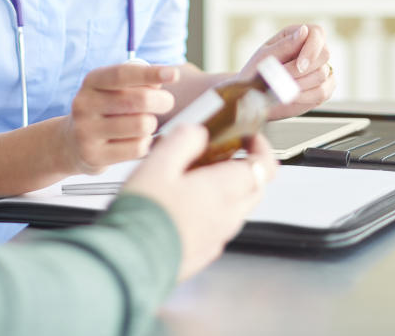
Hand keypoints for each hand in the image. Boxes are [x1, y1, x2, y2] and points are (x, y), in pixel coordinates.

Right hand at [62, 63, 178, 173]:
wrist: (71, 143)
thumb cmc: (104, 112)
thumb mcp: (113, 90)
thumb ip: (138, 83)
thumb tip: (164, 79)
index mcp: (92, 82)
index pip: (123, 74)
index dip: (150, 73)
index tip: (173, 74)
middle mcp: (85, 104)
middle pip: (138, 100)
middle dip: (162, 101)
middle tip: (166, 103)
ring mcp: (86, 131)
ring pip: (141, 125)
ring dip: (151, 125)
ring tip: (145, 125)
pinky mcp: (93, 155)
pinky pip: (137, 148)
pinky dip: (146, 143)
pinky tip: (137, 141)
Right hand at [122, 125, 276, 281]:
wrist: (129, 262)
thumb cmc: (143, 214)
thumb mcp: (158, 163)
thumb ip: (183, 141)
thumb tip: (198, 133)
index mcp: (224, 190)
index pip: (264, 166)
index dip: (261, 147)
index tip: (249, 138)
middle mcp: (228, 216)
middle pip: (255, 187)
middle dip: (245, 166)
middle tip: (221, 154)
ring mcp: (217, 237)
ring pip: (238, 208)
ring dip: (228, 189)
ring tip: (195, 178)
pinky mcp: (203, 253)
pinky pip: (219, 227)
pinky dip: (213, 211)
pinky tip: (185, 206)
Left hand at [240, 24, 335, 119]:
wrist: (255, 95)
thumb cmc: (257, 71)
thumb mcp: (267, 56)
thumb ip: (286, 44)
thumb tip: (304, 30)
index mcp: (298, 36)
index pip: (317, 33)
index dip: (312, 49)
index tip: (300, 66)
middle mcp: (313, 50)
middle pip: (324, 54)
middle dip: (303, 70)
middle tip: (284, 79)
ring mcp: (321, 69)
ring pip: (323, 75)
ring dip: (301, 84)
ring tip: (282, 88)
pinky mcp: (323, 88)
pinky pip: (323, 92)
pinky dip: (306, 96)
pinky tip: (292, 96)